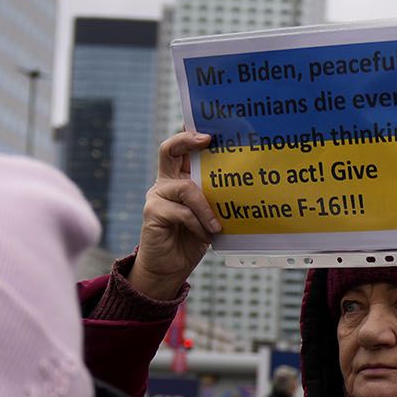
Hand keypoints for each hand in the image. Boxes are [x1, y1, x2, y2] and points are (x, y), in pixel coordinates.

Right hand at [133, 131, 220, 300]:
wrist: (171, 266)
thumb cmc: (194, 238)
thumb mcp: (210, 214)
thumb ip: (216, 198)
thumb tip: (243, 183)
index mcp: (180, 179)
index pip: (182, 150)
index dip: (191, 135)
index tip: (211, 130)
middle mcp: (166, 183)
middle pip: (169, 151)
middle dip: (186, 140)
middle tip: (207, 140)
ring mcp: (157, 196)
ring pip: (186, 188)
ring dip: (206, 207)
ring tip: (217, 226)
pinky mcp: (152, 213)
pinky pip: (181, 212)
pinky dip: (198, 224)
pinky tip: (207, 235)